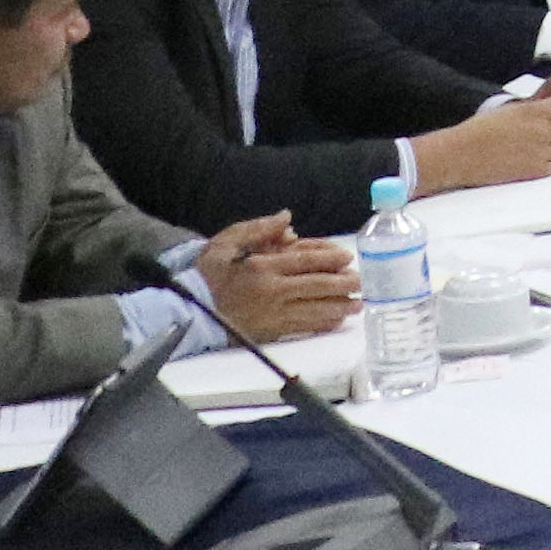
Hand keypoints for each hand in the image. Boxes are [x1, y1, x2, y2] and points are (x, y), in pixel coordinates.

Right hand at [195, 216, 360, 343]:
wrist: (188, 306)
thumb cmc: (208, 272)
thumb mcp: (227, 242)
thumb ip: (258, 229)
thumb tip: (287, 218)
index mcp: (262, 266)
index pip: (305, 261)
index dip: (330, 260)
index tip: (348, 258)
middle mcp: (271, 290)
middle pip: (315, 286)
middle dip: (342, 285)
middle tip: (362, 282)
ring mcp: (271, 313)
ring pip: (312, 310)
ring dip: (338, 307)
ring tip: (357, 305)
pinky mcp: (268, 331)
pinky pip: (301, 328)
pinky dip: (320, 324)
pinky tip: (335, 322)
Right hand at [414, 74, 550, 191]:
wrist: (460, 155)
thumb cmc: (479, 131)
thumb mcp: (511, 110)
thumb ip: (537, 109)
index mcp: (533, 111)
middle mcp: (541, 130)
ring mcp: (541, 152)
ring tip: (539, 141)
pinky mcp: (536, 170)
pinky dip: (550, 160)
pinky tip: (533, 156)